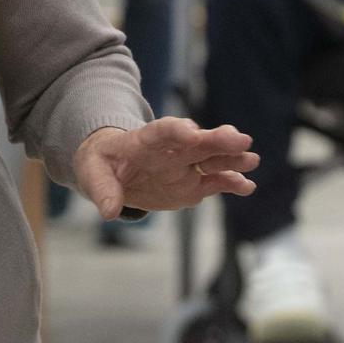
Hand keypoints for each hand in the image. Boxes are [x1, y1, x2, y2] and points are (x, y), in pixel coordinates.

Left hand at [71, 118, 257, 220]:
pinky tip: (246, 186)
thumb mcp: (92, 171)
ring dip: (231, 158)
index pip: (161, 131)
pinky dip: (231, 183)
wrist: (114, 168)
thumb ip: (102, 189)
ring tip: (251, 159)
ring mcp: (185, 165)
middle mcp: (170, 150)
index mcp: (143, 140)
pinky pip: (215, 181)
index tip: (191, 132)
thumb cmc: (102, 163)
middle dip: (217, 139)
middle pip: (196, 141)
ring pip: (212, 159)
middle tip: (240, 139)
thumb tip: (108, 211)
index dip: (176, 131)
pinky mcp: (194, 183)